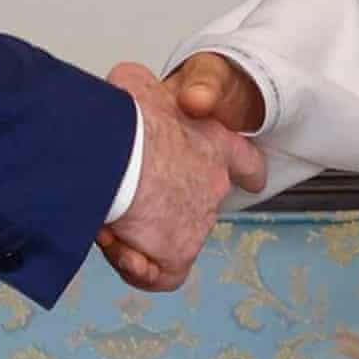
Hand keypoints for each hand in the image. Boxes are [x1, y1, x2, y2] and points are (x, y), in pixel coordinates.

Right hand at [95, 59, 269, 291]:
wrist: (122, 150)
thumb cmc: (128, 117)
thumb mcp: (135, 85)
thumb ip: (139, 87)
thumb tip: (128, 87)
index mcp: (212, 141)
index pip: (243, 160)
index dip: (244, 168)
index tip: (251, 178)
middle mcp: (213, 185)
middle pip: (193, 204)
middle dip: (159, 207)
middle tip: (124, 198)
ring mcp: (197, 222)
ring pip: (169, 239)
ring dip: (138, 234)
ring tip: (107, 216)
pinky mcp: (177, 252)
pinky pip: (159, 273)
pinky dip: (137, 266)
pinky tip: (115, 244)